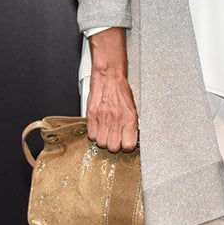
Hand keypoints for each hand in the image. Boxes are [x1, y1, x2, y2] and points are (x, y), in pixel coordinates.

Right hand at [85, 29, 138, 151]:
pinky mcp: (91, 116)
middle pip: (113, 148)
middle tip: (115, 138)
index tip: (125, 143)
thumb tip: (131, 138)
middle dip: (114, 145)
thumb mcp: (133, 107)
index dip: (127, 146)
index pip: (129, 146)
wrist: (109, 76)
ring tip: (106, 132)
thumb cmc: (121, 90)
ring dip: (103, 140)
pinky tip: (98, 128)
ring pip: (101, 143)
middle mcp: (117, 120)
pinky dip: (94, 134)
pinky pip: (91, 135)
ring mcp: (103, 119)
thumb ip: (131, 124)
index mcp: (130, 119)